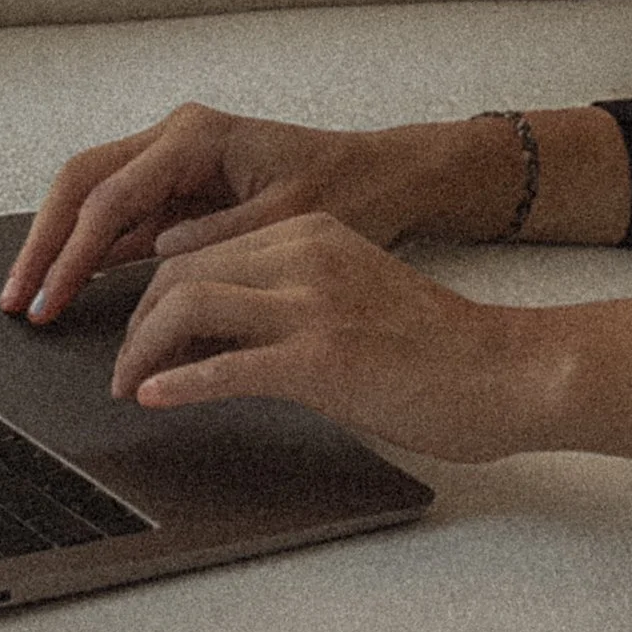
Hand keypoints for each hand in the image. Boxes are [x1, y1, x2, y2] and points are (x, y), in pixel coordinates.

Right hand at [1, 103, 437, 325]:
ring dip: (60, 248)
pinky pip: (120, 219)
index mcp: (197, 137)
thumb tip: (160, 258)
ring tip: (32, 300)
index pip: (111, 197)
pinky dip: (92, 253)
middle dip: (45, 243)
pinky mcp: (181, 192)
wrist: (387, 178)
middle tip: (17, 298)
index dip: (73, 253)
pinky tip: (71, 290)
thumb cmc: (350, 191)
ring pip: (92, 198)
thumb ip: (222, 239)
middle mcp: (176, 140)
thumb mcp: (291, 223)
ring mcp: (174, 164)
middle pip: (82, 184)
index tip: (50, 298)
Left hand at [107, 213, 523, 461]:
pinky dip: (177, 382)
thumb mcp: (351, 298)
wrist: (509, 372)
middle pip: (181, 271)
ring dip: (142, 348)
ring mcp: (313, 304)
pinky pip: (226, 366)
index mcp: (312, 234)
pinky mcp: (323, 358)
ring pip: (189, 304)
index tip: (137, 330)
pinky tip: (154, 397)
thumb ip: (288, 303)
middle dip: (136, 321)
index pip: (203, 249)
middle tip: (122, 363)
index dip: (154, 293)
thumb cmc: (439, 349)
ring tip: (129, 382)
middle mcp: (306, 255)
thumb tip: (216, 339)